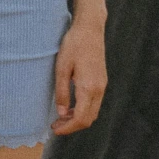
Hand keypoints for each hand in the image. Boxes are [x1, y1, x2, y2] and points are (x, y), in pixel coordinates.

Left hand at [52, 13, 106, 135]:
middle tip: (55, 125)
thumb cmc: (73, 45)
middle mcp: (99, 89)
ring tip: (61, 117)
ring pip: (92, 112)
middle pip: (89, 119)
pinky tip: (71, 106)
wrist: (90, 29)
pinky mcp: (102, 81)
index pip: (81, 118)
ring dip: (78, 118)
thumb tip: (62, 113)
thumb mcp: (62, 67)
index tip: (55, 130)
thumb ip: (62, 92)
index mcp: (89, 87)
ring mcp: (102, 85)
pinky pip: (94, 103)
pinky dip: (83, 110)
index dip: (68, 128)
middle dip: (72, 126)